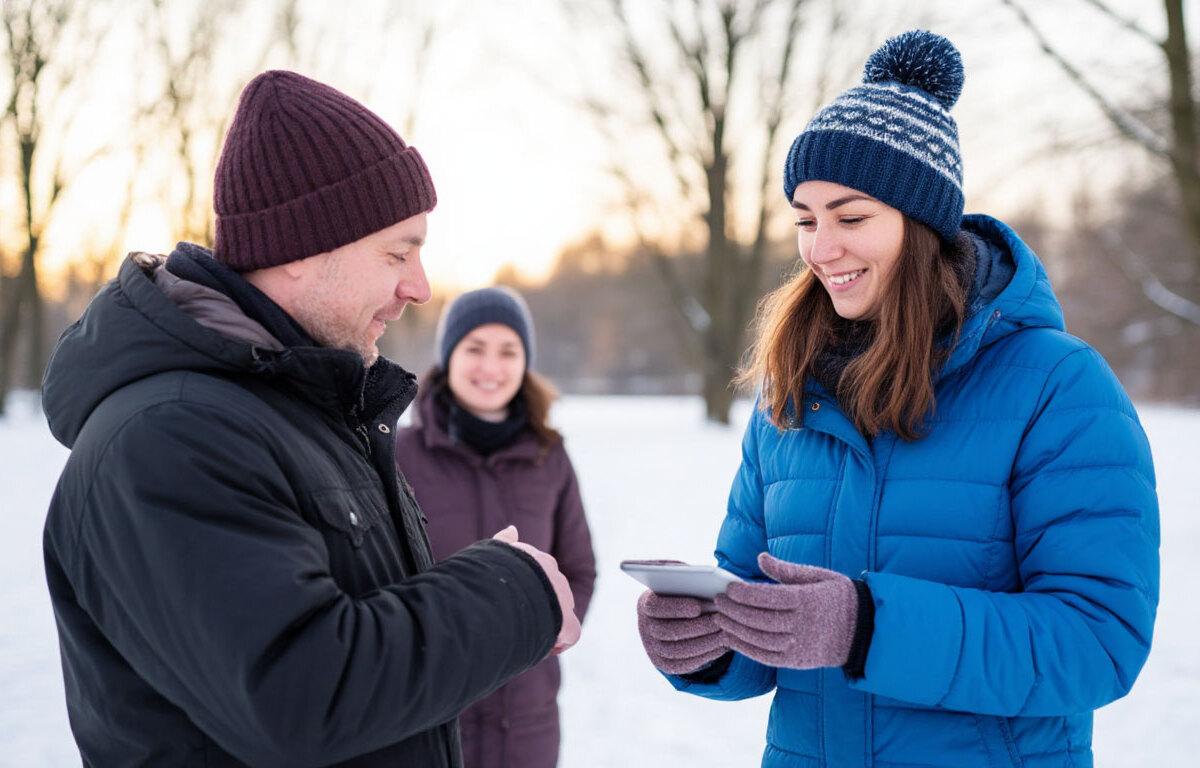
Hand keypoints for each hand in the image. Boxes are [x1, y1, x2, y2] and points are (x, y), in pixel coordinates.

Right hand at [494, 526, 580, 654]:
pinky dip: (558, 641)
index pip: (536, 572)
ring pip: (560, 611)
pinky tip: (540, 647)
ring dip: (547, 623)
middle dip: (538, 606)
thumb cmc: (480, 576)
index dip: (525, 590)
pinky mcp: (566, 621)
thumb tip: (513, 529)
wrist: (493, 595)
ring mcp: (560, 595)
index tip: (511, 601)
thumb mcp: (486, 553)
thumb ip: (501, 543)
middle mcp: (549, 572)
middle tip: (517, 621)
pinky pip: (570, 633)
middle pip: (549, 591)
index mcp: (530, 557)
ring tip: (524, 635)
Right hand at [636, 588, 728, 674]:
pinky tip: (720, 646)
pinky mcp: (664, 663)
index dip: (675, 608)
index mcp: (646, 604)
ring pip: (675, 651)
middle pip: (666, 631)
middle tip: (718, 621)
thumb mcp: (681, 585)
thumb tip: (708, 587)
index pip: (654, 607)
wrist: (674, 619)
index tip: (696, 608)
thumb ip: (687, 583)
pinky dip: (703, 656)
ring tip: (723, 634)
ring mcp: (652, 648)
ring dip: (702, 643)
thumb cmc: (683, 595)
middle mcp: (645, 627)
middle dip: (695, 627)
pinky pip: (683, 664)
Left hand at [712, 552, 857, 669]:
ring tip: (720, 619)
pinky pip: (767, 657)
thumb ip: (786, 570)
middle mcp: (804, 625)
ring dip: (737, 630)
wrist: (864, 630)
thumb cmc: (836, 596)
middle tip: (717, 602)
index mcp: (809, 600)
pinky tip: (732, 639)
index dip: (746, 594)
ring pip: (761, 640)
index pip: (770, 598)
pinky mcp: (798, 661)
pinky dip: (747, 649)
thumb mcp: (818, 576)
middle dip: (735, 611)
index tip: (728, 588)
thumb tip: (760, 558)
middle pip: (762, 619)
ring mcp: (801, 645)